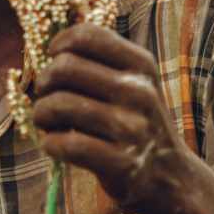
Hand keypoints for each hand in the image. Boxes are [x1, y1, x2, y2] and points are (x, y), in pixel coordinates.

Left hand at [31, 24, 189, 213]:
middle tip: (45, 94)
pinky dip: (51, 143)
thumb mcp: (133, 80)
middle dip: (44, 81)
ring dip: (41, 113)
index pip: (86, 36)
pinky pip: (66, 144)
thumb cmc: (135, 119)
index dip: (59, 44)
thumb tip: (52, 41)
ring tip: (46, 120)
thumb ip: (99, 57)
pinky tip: (56, 144)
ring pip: (60, 105)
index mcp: (141, 64)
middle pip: (64, 68)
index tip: (53, 58)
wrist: (171, 177)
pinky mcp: (122, 163)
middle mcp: (139, 91)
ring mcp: (132, 128)